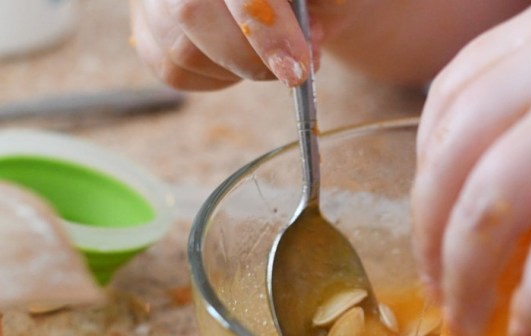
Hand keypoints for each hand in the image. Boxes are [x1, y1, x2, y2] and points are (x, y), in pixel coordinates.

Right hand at [130, 0, 530, 88]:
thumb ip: (329, 7)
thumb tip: (309, 42)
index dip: (262, 27)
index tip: (299, 70)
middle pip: (190, 10)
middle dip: (250, 56)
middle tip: (295, 72)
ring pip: (178, 47)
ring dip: (237, 68)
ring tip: (272, 56)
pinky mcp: (146, 23)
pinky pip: (172, 70)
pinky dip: (215, 79)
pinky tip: (238, 57)